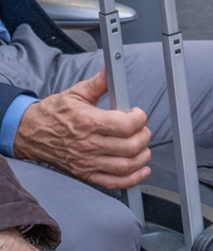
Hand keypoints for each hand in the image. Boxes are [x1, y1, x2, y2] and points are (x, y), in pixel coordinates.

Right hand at [13, 74, 150, 189]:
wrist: (30, 133)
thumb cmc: (53, 114)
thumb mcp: (76, 93)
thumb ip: (100, 82)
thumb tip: (112, 68)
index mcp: (88, 122)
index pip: (126, 125)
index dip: (140, 118)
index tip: (137, 114)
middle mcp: (88, 144)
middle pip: (130, 146)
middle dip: (144, 136)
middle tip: (141, 129)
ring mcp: (87, 162)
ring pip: (125, 166)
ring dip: (141, 157)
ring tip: (142, 147)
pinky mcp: (85, 174)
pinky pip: (112, 182)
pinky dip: (131, 179)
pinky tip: (140, 169)